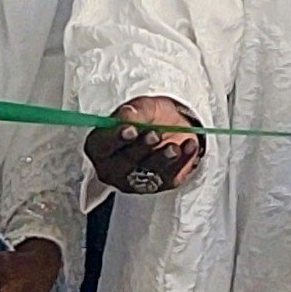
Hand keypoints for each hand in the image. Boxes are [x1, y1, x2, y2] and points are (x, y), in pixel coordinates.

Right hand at [87, 97, 206, 195]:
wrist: (173, 126)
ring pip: (147, 172)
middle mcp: (114, 167)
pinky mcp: (159, 184)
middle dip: (141, 148)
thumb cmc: (149, 118)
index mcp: (102, 144)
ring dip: (162, 158)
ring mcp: (136, 179)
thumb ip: (135, 112)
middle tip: (154, 135)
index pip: (102, 145)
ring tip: (174, 146)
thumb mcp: (144, 107)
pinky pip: (169, 175)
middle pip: (125, 162)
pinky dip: (182, 161)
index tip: (131, 129)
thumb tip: (127, 115)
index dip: (116, 138)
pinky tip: (188, 146)